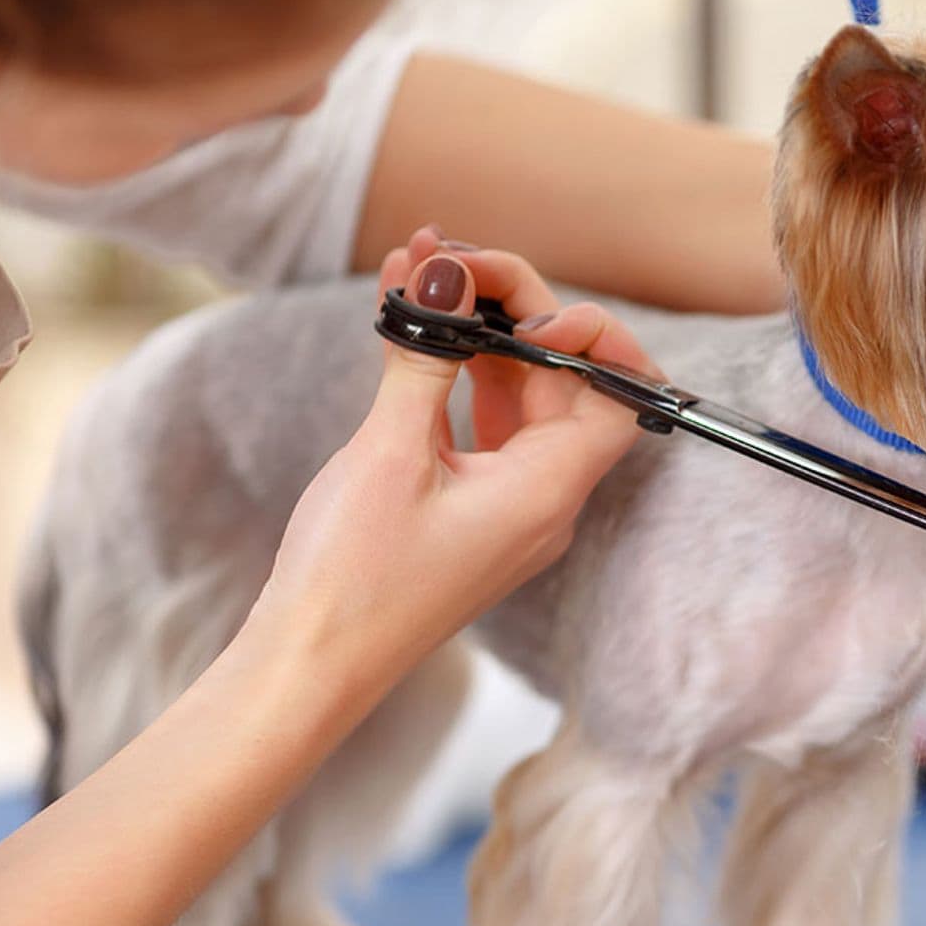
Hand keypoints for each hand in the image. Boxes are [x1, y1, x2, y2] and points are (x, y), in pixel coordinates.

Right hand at [255, 228, 650, 688]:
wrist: (307, 667)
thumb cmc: (352, 578)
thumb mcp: (389, 453)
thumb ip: (426, 357)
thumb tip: (444, 275)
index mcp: (550, 490)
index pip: (618, 392)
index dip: (591, 335)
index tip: (524, 308)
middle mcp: (543, 497)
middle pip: (563, 380)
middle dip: (514, 309)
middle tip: (446, 259)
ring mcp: (507, 503)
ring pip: (516, 395)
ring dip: (476, 331)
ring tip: (420, 266)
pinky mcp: (467, 507)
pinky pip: (478, 423)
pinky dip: (451, 372)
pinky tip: (406, 319)